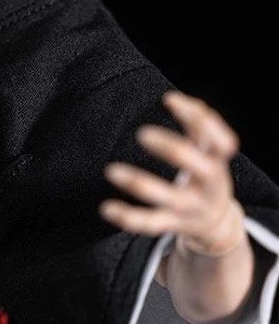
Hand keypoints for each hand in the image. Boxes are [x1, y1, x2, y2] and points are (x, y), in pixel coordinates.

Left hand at [99, 91, 244, 253]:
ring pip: (170, 198)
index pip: (218, 138)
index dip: (198, 118)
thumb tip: (172, 98)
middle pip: (198, 166)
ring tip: (111, 170)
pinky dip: (129, 217)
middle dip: (172, 148)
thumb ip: (197, 125)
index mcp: (218, 162)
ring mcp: (193, 207)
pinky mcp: (175, 225)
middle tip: (142, 133)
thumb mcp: (209, 150)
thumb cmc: (206, 174)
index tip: (168, 99)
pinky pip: (151, 223)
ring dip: (140, 184)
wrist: (216, 221)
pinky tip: (106, 208)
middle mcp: (211, 185)